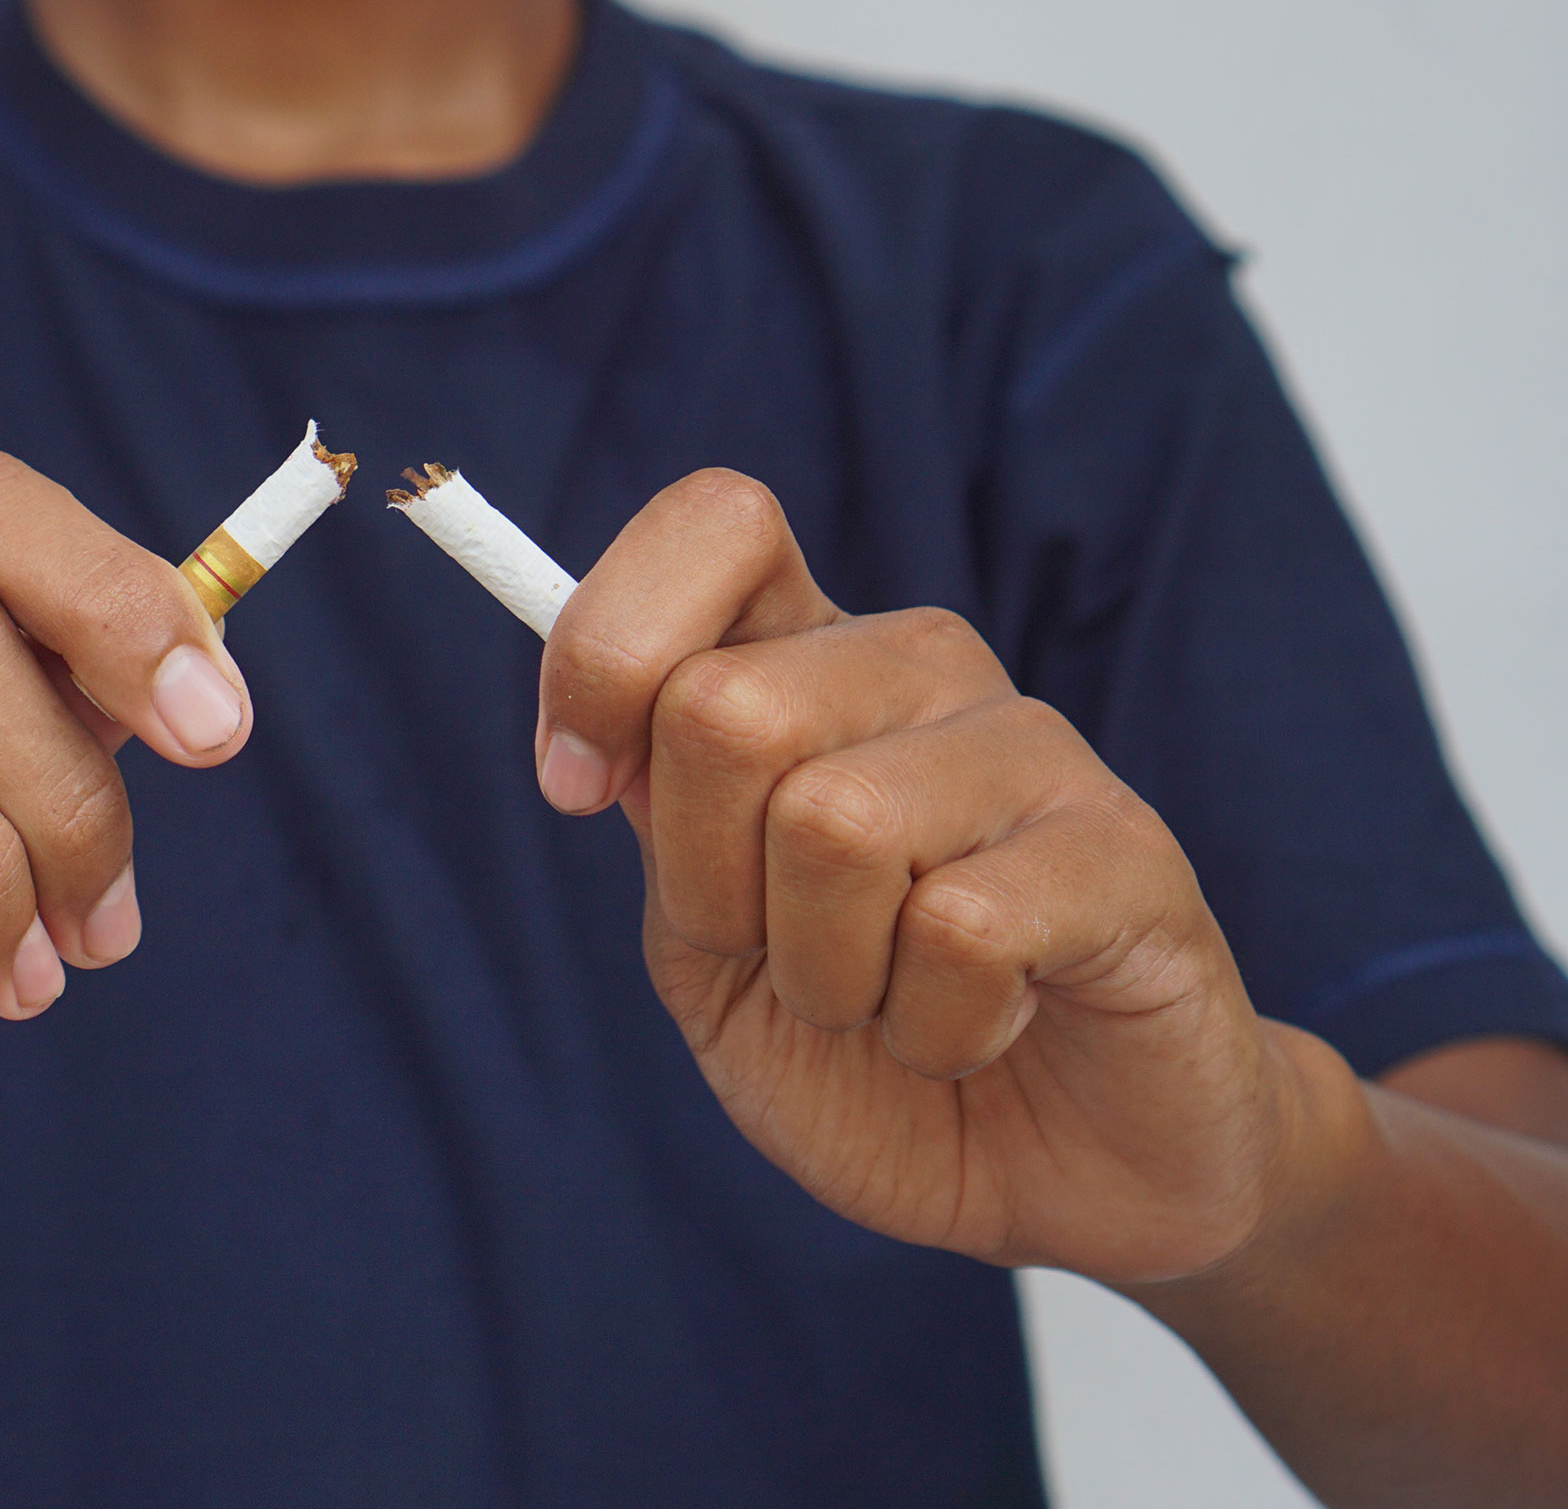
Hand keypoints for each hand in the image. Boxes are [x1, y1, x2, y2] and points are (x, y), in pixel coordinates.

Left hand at [537, 470, 1332, 1282]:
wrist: (1051, 1177)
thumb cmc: (858, 1050)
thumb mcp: (707, 946)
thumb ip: (658, 821)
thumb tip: (588, 739)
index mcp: (806, 660)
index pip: (715, 523)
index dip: (607, 647)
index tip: (575, 785)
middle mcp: (920, 667)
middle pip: (723, 706)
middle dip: (709, 889)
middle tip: (784, 959)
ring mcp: (1032, 748)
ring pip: (834, 824)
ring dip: (826, 976)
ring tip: (889, 1004)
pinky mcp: (1128, 850)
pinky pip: (959, 929)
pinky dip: (931, 1028)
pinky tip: (983, 1030)